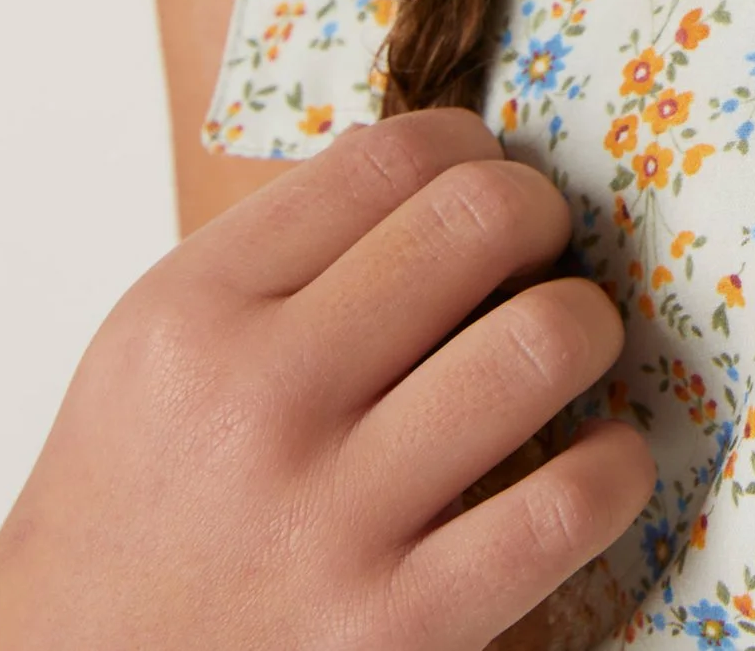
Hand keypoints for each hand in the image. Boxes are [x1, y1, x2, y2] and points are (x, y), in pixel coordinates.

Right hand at [0, 109, 653, 650]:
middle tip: (540, 258)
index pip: (392, 157)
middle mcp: (257, 403)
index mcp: (194, 313)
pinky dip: (615, 469)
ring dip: (589, 330)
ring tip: (569, 352)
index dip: (475, 150)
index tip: (487, 186)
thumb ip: (284, 255)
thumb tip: (443, 158)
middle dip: (544, 217)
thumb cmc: (139, 518)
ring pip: (543, 342)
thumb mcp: (160, 357)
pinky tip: (596, 465)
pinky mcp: (393, 633)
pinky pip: (568, 506)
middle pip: (481, 219)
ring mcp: (327, 522)